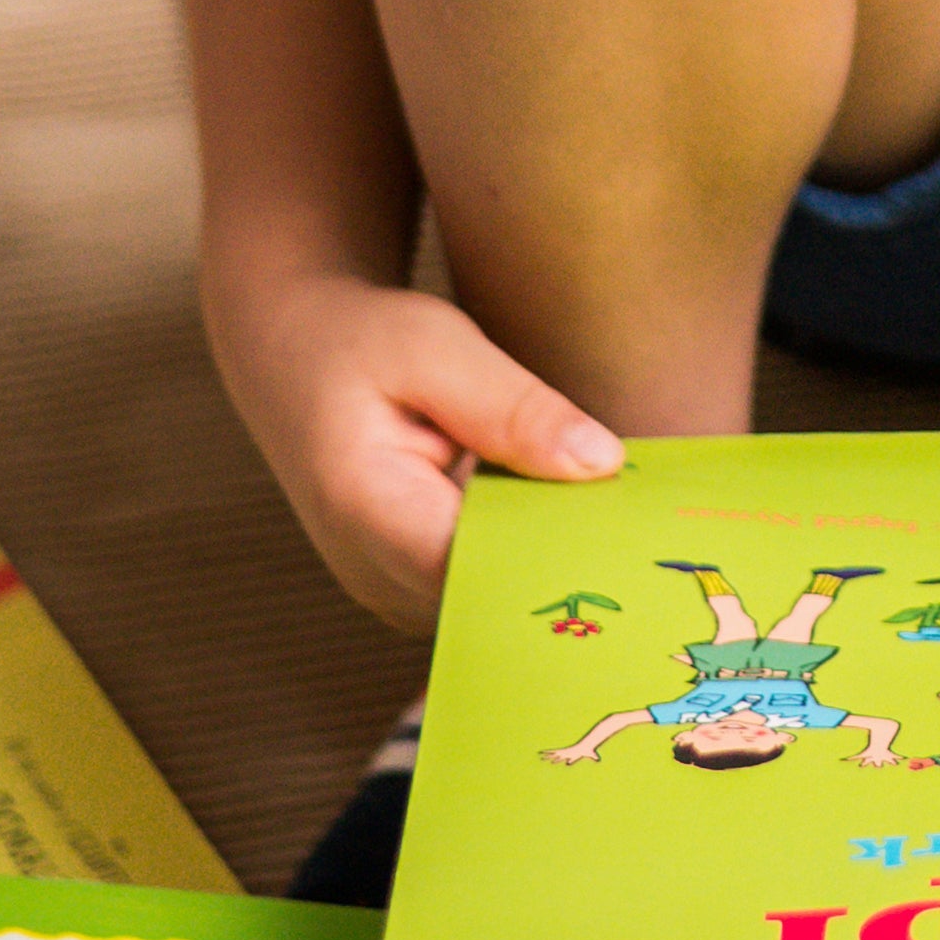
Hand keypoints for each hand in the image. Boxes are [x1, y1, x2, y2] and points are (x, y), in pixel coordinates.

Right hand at [213, 270, 617, 629]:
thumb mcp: (435, 345)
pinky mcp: (413, 584)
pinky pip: (484, 585)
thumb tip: (601, 463)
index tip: (630, 534)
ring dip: (551, 559)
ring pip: (494, 598)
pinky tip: (571, 515)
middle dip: (569, 560)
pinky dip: (526, 552)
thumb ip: (514, 407)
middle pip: (496, 596)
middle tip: (647, 527)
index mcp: (370, 514)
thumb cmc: (359, 341)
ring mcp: (393, 589)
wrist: (292, 353)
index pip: (485, 573)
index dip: (560, 559)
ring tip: (617, 519)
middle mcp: (377, 574)